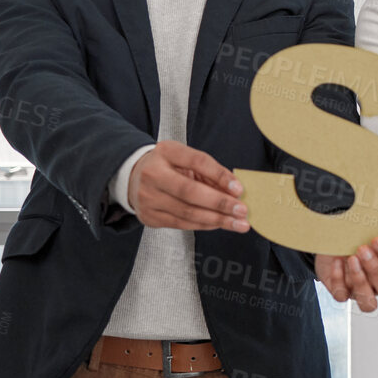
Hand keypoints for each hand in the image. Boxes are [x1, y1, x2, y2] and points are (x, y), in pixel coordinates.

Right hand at [128, 139, 247, 231]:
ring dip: (217, 220)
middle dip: (220, 203)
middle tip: (242, 211)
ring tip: (239, 223)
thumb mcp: (186, 159)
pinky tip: (220, 224)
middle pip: (190, 192)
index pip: (197, 161)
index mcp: (166, 152)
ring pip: (187, 212)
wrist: (134, 177)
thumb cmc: (169, 166)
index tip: (239, 189)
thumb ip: (210, 172)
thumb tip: (236, 191)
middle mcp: (153, 174)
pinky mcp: (149, 216)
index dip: (219, 175)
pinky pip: (182, 224)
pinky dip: (205, 225)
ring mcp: (148, 198)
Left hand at [316, 238, 377, 312]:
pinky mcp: (342, 293)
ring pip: (369, 303)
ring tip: (351, 259)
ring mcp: (361, 291)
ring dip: (360, 281)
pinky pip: (342, 296)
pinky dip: (338, 279)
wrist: (330, 238)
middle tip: (363, 250)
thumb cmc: (354, 234)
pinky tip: (336, 262)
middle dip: (376, 270)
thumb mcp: (368, 229)